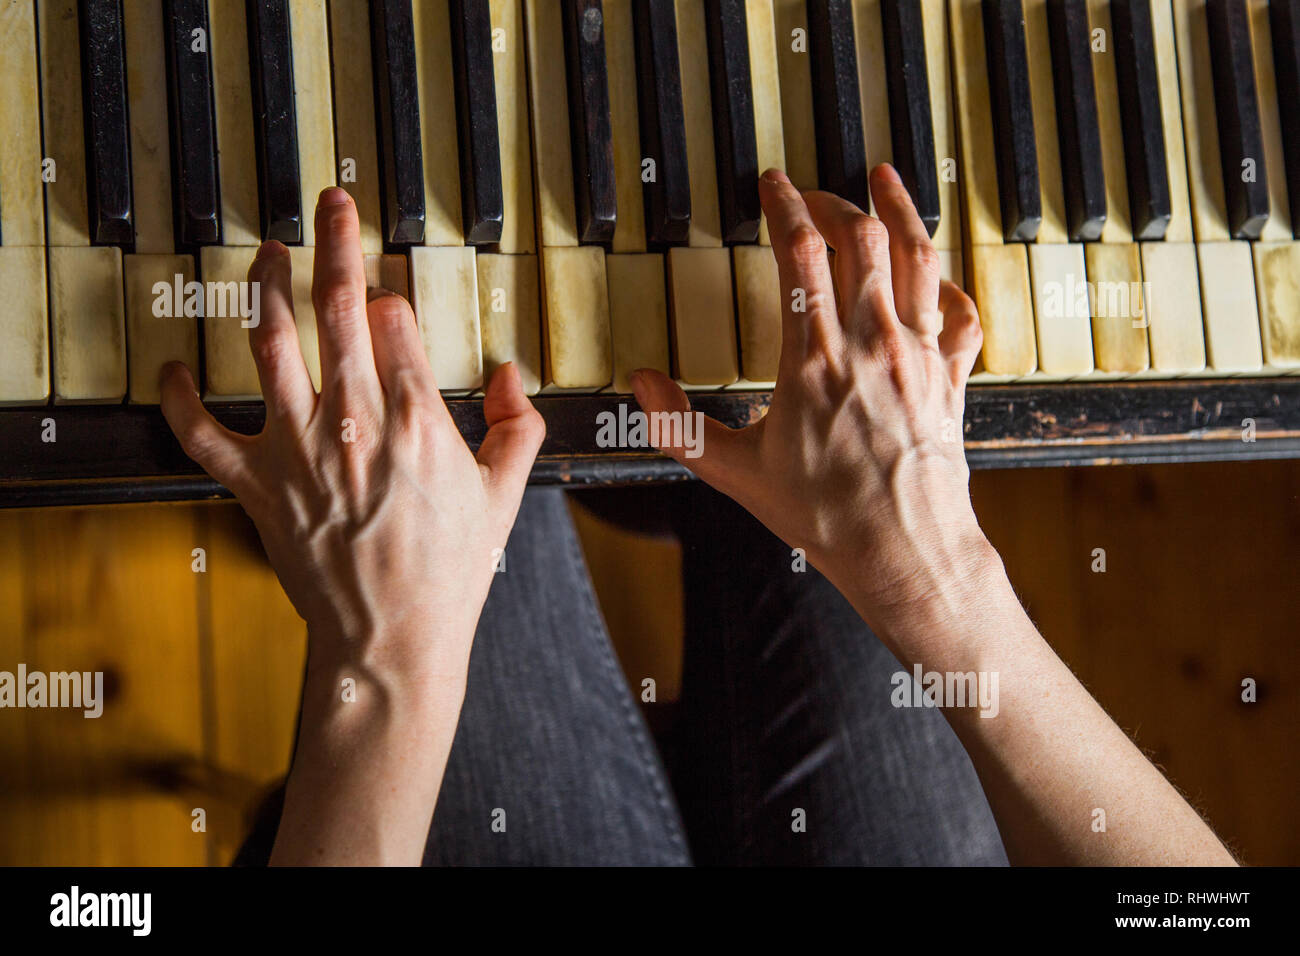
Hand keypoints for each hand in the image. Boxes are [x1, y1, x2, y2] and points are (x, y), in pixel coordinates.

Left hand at [160, 188, 544, 681]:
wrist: (392, 637)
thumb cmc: (448, 571)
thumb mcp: (505, 495)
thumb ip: (519, 425)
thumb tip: (510, 375)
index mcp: (417, 419)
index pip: (392, 321)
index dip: (389, 297)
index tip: (387, 299)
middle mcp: (353, 422)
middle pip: (335, 307)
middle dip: (335, 242)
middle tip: (334, 202)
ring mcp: (298, 451)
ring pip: (269, 345)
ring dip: (266, 287)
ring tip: (270, 253)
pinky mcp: (257, 485)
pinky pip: (202, 432)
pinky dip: (180, 397)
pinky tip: (175, 366)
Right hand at [632, 166, 992, 632]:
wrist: (907, 553)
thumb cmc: (826, 517)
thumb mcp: (736, 474)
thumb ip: (680, 424)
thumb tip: (640, 383)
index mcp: (812, 359)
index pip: (800, 253)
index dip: (784, 205)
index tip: (772, 183)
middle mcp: (871, 343)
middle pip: (860, 238)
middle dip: (834, 201)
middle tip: (812, 193)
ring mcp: (919, 355)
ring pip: (917, 255)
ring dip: (900, 209)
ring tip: (886, 177)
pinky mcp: (952, 376)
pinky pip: (959, 310)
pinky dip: (946, 279)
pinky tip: (933, 269)